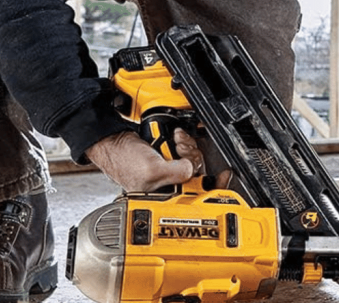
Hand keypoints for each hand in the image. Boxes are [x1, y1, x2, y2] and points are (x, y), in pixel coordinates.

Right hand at [85, 129, 203, 192]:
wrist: (115, 141)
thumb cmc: (124, 161)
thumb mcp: (151, 171)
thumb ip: (177, 173)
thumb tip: (193, 169)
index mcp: (166, 199)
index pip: (197, 199)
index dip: (213, 188)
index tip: (223, 177)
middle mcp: (171, 189)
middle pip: (200, 175)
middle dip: (194, 158)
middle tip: (181, 150)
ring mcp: (172, 175)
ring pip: (196, 161)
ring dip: (189, 147)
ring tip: (174, 143)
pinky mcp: (172, 160)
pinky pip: (189, 151)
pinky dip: (185, 142)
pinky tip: (176, 139)